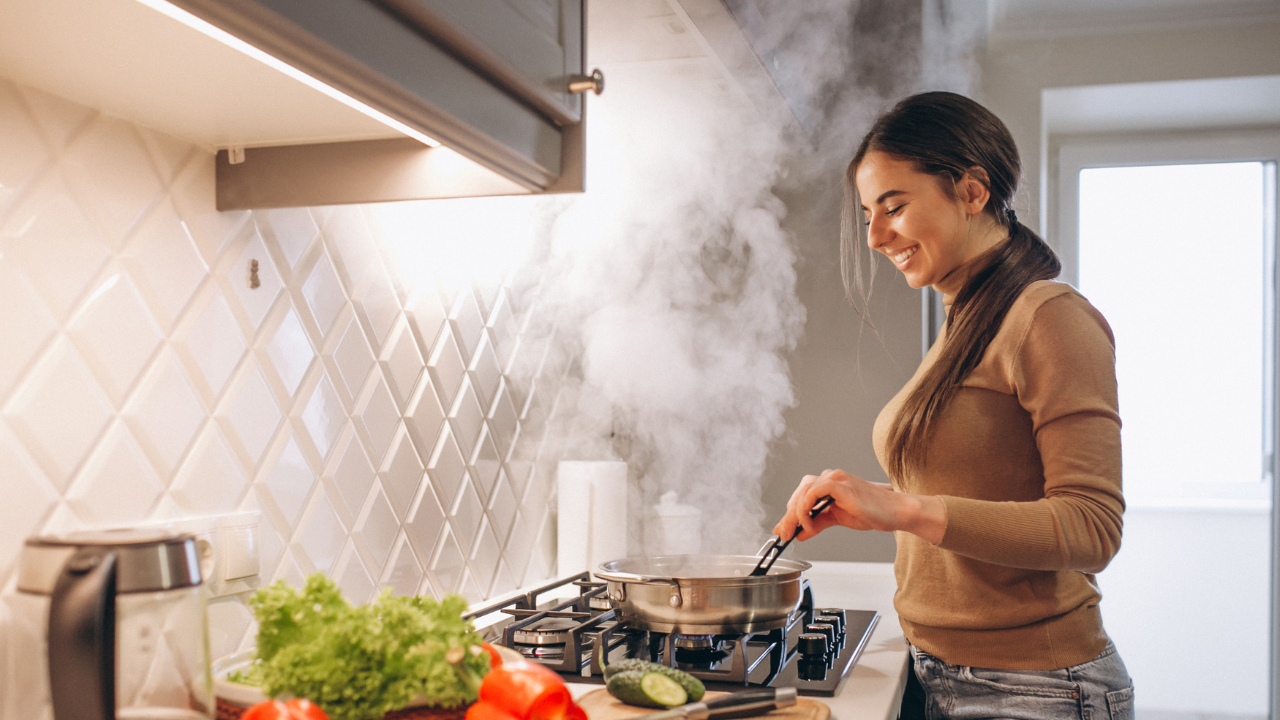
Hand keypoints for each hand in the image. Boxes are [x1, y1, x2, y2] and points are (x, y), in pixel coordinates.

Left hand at [771, 469, 946, 543]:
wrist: (894, 512)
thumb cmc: (870, 512)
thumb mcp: (837, 519)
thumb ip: (817, 523)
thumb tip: (800, 533)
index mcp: (828, 482)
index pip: (801, 495)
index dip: (788, 513)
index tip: (780, 530)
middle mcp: (829, 476)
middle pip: (799, 492)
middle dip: (788, 516)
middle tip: (783, 534)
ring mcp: (835, 478)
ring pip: (804, 491)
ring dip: (795, 514)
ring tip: (797, 531)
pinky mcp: (841, 485)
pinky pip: (815, 492)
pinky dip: (807, 508)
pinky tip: (810, 523)